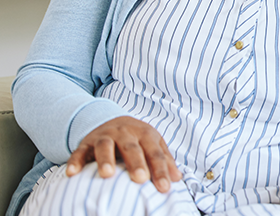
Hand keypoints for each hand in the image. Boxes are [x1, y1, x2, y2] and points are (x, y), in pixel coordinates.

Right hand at [65, 116, 181, 192]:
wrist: (112, 121)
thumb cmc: (137, 139)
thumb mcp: (153, 145)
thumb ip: (165, 160)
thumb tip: (177, 179)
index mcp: (145, 134)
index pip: (155, 153)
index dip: (161, 170)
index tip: (165, 188)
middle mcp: (125, 132)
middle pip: (131, 147)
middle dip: (136, 162)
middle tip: (140, 178)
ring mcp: (104, 136)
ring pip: (105, 146)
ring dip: (105, 159)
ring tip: (107, 175)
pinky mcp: (86, 143)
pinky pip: (79, 152)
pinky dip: (75, 161)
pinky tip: (72, 173)